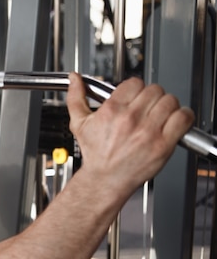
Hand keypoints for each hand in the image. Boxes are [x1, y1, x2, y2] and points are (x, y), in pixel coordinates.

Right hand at [66, 72, 194, 191]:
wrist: (104, 179)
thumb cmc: (94, 154)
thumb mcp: (79, 124)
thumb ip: (76, 97)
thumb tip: (74, 79)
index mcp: (112, 110)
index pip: (135, 83)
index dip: (136, 89)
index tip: (135, 97)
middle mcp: (131, 119)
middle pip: (155, 90)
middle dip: (152, 97)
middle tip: (148, 107)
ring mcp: (149, 131)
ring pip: (170, 101)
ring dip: (167, 106)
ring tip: (160, 115)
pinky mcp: (163, 144)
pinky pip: (183, 118)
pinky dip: (183, 116)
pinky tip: (174, 121)